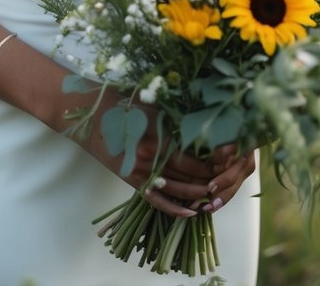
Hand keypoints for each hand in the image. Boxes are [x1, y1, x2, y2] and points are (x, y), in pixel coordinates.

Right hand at [75, 90, 255, 218]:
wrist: (92, 117)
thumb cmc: (124, 105)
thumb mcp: (154, 109)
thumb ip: (176, 122)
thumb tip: (204, 131)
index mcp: (159, 139)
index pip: (194, 159)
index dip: (213, 164)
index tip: (228, 162)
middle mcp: (152, 160)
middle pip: (189, 176)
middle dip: (209, 180)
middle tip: (226, 179)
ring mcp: (142, 173)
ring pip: (177, 191)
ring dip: (197, 196)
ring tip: (214, 195)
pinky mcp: (133, 182)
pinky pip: (157, 201)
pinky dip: (174, 209)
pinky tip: (190, 213)